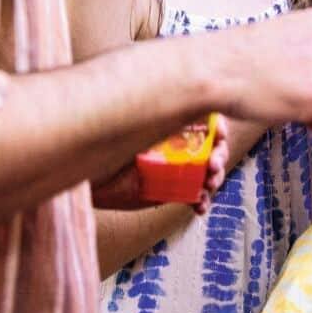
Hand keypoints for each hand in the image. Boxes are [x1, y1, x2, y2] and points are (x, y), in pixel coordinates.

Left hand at [89, 120, 232, 212]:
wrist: (92, 180)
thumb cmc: (106, 147)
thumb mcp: (130, 128)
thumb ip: (150, 119)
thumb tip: (169, 106)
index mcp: (172, 122)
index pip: (204, 117)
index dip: (217, 125)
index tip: (218, 134)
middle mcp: (178, 143)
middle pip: (212, 145)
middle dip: (219, 155)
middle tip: (213, 165)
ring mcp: (178, 168)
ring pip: (208, 171)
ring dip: (214, 179)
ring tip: (208, 185)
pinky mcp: (173, 190)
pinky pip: (195, 195)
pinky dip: (202, 201)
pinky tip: (199, 206)